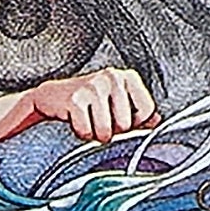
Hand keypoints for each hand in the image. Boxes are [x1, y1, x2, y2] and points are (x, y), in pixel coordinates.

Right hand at [31, 65, 156, 142]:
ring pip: (106, 131)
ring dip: (95, 134)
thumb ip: (140, 112)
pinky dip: (81, 133)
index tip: (121, 119)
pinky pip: (86, 131)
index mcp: (127, 77)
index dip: (135, 123)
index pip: (147, 110)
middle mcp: (112, 77)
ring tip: (89, 120)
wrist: (53, 97)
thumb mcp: (117, 101)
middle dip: (112, 130)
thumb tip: (157, 122)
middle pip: (126, 124)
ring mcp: (93, 86)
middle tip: (100, 119)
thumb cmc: (89, 100)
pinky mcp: (75, 99)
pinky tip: (77, 121)